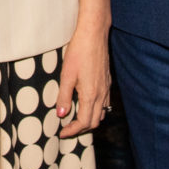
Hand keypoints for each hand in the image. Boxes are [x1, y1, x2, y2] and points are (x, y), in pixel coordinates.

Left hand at [57, 17, 110, 138]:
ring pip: (101, 113)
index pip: (84, 122)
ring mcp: (106, 88)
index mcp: (91, 95)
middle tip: (67, 129)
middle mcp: (101, 94)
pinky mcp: (107, 82)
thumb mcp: (66, 75)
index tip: (62, 133)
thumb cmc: (78, 52)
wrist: (94, 35)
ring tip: (75, 119)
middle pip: (95, 122)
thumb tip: (61, 114)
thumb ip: (64, 96)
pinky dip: (95, 110)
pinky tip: (86, 105)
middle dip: (81, 129)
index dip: (73, 131)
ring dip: (89, 120)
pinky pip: (104, 103)